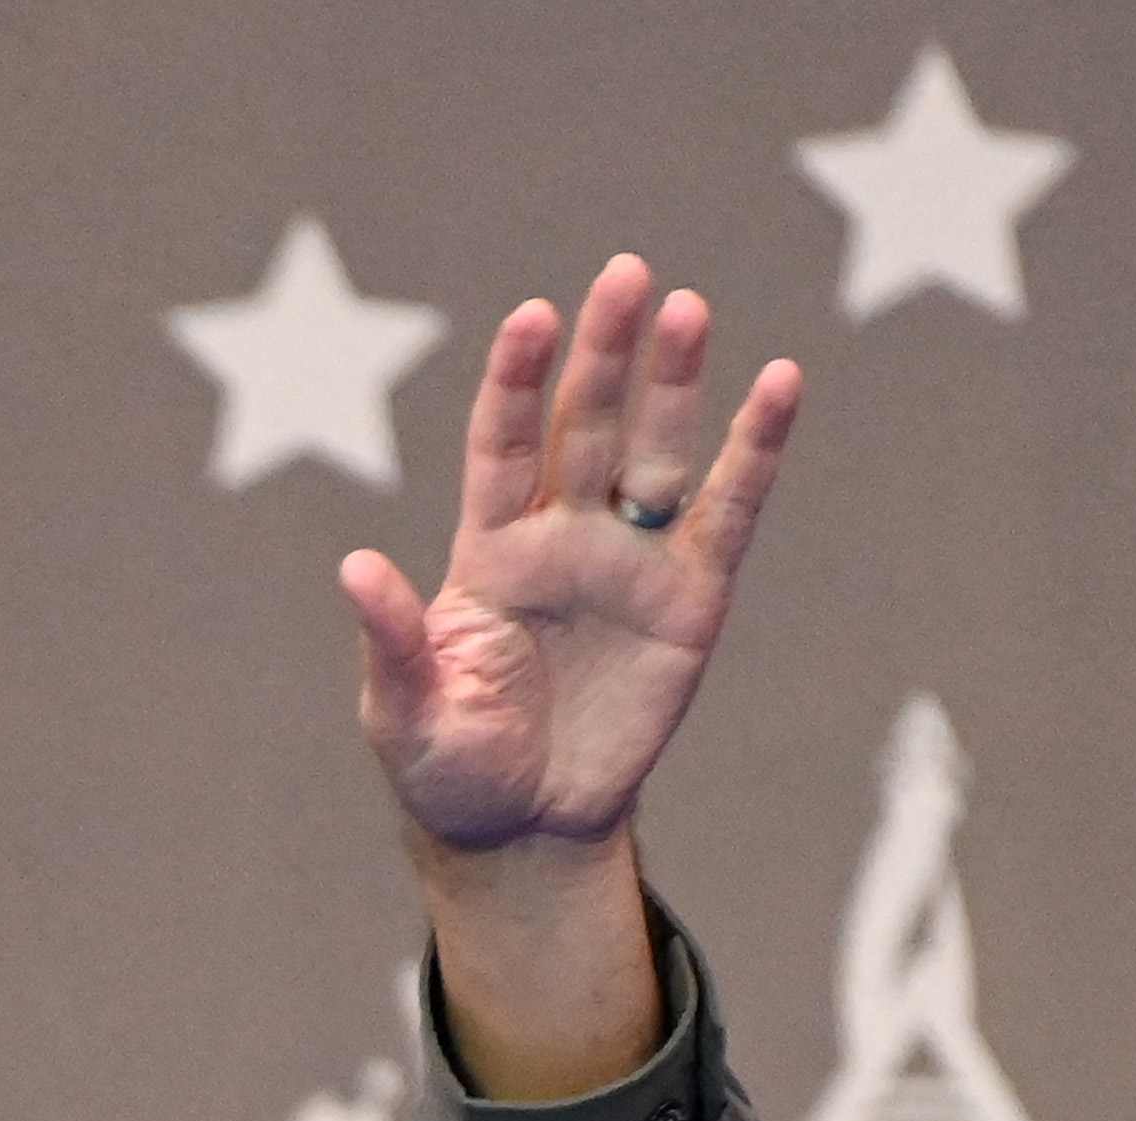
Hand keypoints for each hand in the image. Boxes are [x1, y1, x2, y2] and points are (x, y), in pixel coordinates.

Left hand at [341, 256, 804, 864]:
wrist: (524, 831)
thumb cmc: (449, 768)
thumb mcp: (404, 712)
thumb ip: (393, 640)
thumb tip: (355, 566)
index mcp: (487, 548)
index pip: (500, 441)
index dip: (516, 380)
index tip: (533, 319)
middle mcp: (560, 535)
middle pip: (584, 424)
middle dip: (604, 353)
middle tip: (628, 275)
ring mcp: (628, 560)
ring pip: (654, 452)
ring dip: (672, 383)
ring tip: (688, 310)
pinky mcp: (689, 600)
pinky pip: (726, 513)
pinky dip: (754, 452)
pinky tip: (780, 384)